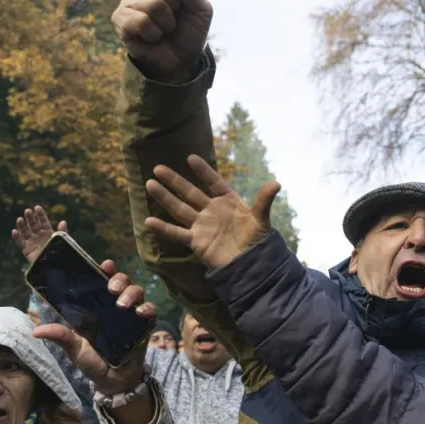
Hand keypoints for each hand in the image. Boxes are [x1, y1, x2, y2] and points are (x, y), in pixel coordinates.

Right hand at [12, 205, 66, 262]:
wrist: (54, 268)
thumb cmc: (59, 254)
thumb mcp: (62, 242)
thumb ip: (62, 232)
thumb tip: (63, 221)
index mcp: (48, 232)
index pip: (43, 221)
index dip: (40, 215)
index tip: (37, 207)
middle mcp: (39, 236)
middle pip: (33, 225)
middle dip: (30, 218)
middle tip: (27, 211)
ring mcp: (32, 242)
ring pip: (25, 232)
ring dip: (22, 225)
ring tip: (19, 219)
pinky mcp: (26, 250)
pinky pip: (20, 242)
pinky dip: (16, 237)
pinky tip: (14, 231)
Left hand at [32, 259, 156, 395]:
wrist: (112, 382)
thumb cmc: (92, 362)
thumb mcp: (74, 348)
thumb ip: (60, 336)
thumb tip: (35, 331)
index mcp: (97, 306)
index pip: (102, 281)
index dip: (105, 270)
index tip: (105, 265)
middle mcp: (115, 306)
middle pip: (122, 282)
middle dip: (119, 279)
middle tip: (111, 288)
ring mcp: (132, 314)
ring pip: (137, 292)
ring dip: (131, 293)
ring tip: (122, 304)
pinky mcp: (145, 325)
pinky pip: (151, 310)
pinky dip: (148, 308)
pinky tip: (141, 312)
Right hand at [112, 0, 211, 82]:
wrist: (182, 61)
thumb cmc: (190, 32)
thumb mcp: (201, 10)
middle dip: (174, 3)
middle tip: (174, 16)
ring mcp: (129, 2)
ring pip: (152, 4)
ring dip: (166, 23)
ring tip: (164, 29)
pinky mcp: (120, 20)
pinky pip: (141, 21)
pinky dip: (154, 33)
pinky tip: (152, 37)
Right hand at [144, 155, 279, 268]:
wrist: (251, 265)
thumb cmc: (257, 241)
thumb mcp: (261, 220)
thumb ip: (264, 201)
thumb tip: (276, 183)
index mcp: (228, 202)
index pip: (214, 182)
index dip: (203, 171)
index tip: (190, 158)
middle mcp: (212, 211)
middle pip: (190, 193)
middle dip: (174, 181)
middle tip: (158, 168)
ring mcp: (202, 225)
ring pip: (180, 209)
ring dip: (165, 197)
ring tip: (150, 184)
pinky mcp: (196, 241)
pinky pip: (177, 233)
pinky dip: (163, 228)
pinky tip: (149, 221)